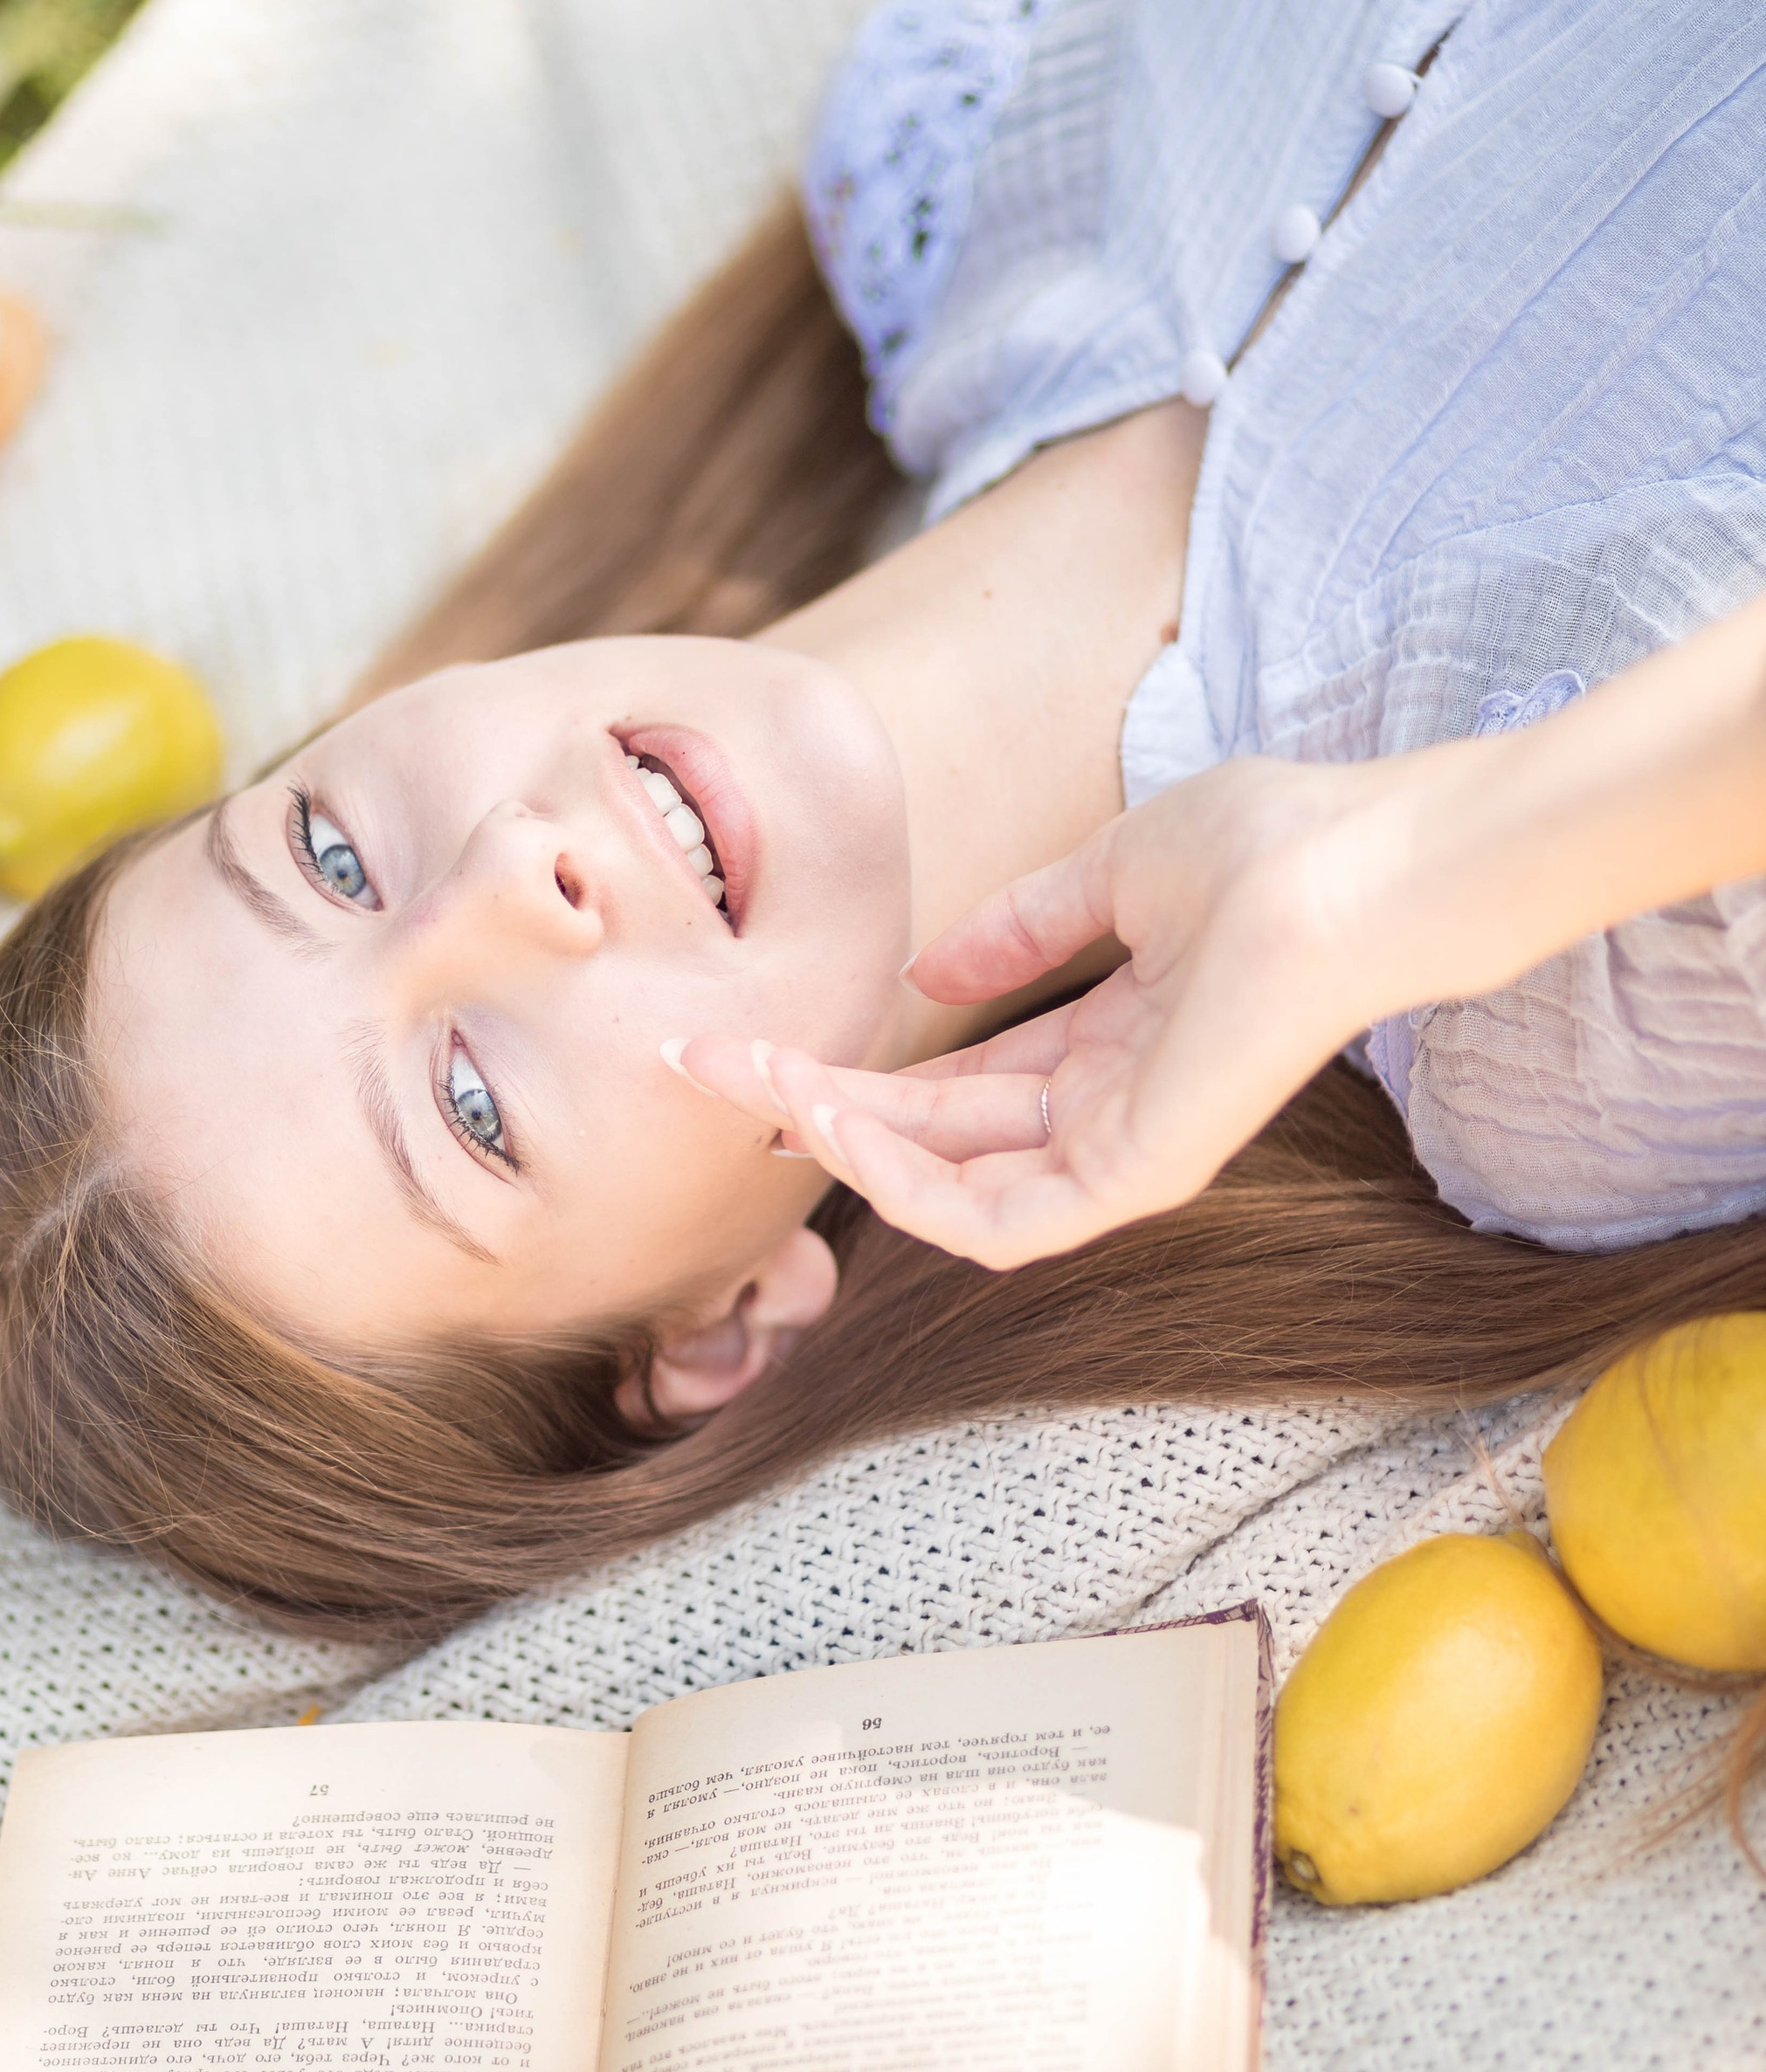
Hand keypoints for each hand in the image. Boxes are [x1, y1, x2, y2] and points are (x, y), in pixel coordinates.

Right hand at [675, 756, 1404, 1267]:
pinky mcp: (1137, 1176)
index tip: (750, 1039)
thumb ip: (1025, 924)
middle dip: (816, 1106)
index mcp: (1112, 1050)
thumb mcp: (1114, 873)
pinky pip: (997, 1221)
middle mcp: (1111, 1113)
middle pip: (935, 1141)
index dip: (852, 1071)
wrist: (1362, 868)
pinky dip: (908, 1185)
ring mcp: (1124, 1152)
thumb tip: (931, 966)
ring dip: (846, 1147)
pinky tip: (836, 1121)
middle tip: (710, 1064)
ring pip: (950, 1191)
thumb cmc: (1273, 850)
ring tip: (761, 1089)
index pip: (957, 1087)